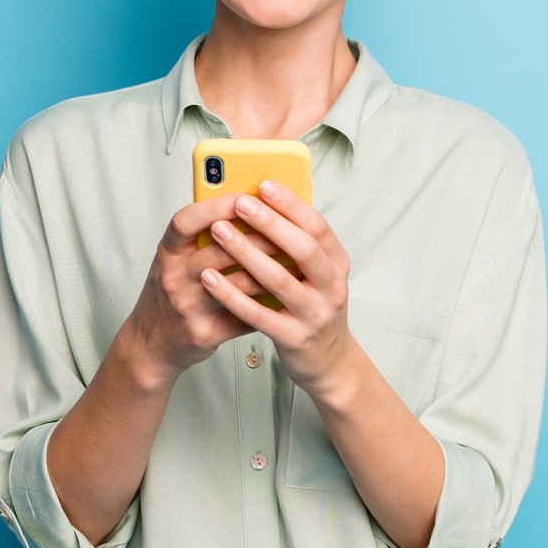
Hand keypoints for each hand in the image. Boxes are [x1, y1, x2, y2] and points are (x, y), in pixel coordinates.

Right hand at [114, 191, 292, 381]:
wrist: (150, 344)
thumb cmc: (173, 293)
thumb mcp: (176, 261)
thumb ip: (204, 239)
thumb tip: (251, 212)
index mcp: (167, 253)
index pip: (186, 221)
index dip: (215, 206)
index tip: (245, 196)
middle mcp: (174, 277)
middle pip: (220, 250)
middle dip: (260, 238)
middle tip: (290, 231)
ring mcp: (188, 307)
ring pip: (238, 284)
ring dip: (272, 272)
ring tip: (296, 263)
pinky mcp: (204, 333)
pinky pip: (243, 316)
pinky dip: (267, 305)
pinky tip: (285, 296)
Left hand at [195, 179, 357, 396]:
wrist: (329, 362)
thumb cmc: (313, 308)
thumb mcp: (317, 275)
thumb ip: (296, 246)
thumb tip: (260, 205)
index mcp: (338, 265)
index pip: (318, 227)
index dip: (292, 205)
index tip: (265, 184)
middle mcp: (332, 288)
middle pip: (303, 249)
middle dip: (270, 223)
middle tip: (240, 203)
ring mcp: (315, 315)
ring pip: (279, 279)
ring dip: (246, 253)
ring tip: (219, 231)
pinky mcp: (294, 338)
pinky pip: (258, 314)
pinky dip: (232, 295)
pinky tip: (210, 279)